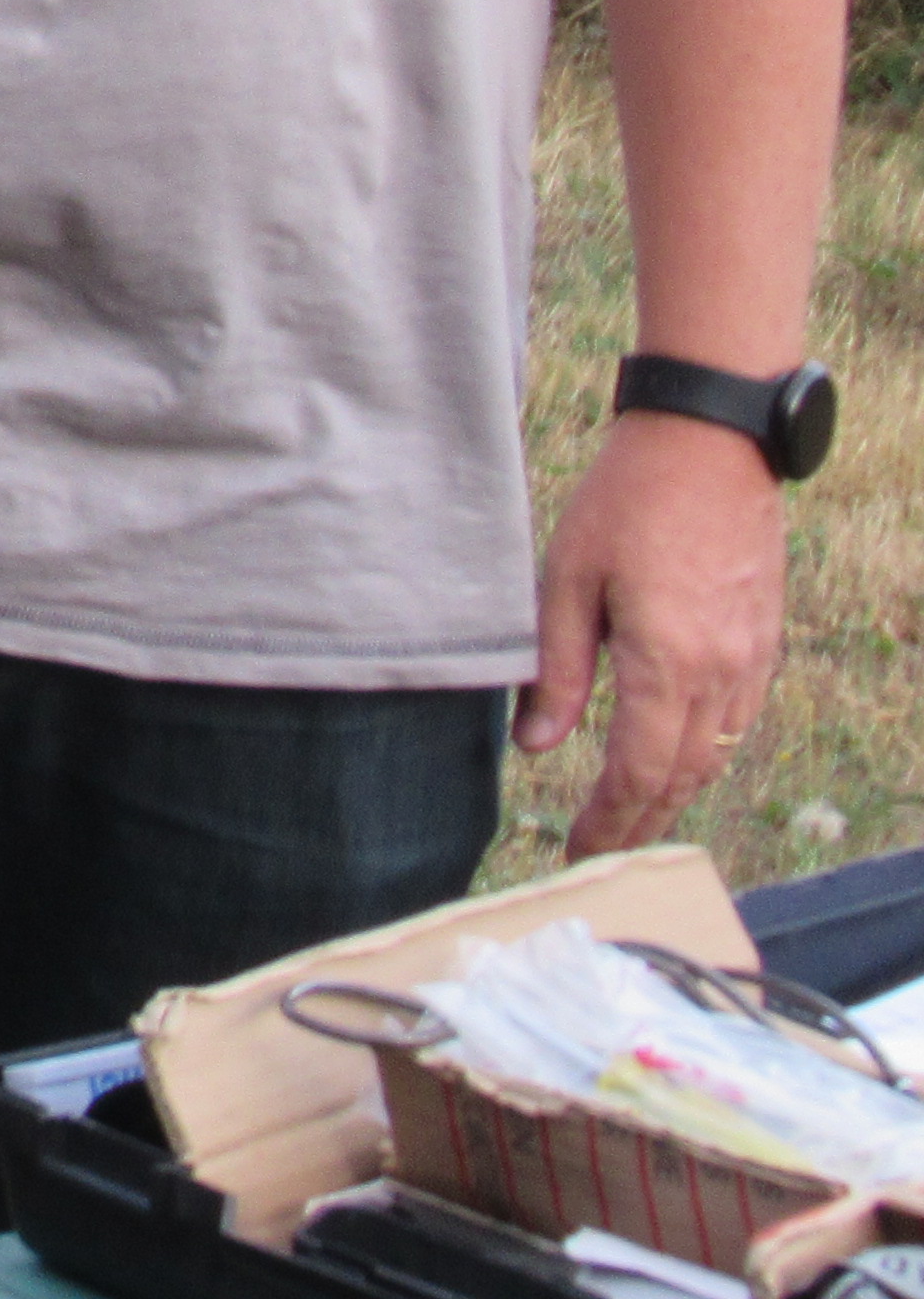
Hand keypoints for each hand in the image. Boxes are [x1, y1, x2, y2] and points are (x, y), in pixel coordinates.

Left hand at [523, 410, 789, 855]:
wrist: (710, 446)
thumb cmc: (626, 503)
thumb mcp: (568, 580)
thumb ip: (558, 670)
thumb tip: (536, 746)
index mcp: (666, 663)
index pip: (637, 771)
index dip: (608, 820)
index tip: (579, 851)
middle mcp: (720, 674)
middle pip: (682, 778)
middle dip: (640, 823)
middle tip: (601, 852)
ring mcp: (750, 660)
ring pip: (716, 756)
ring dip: (675, 794)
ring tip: (632, 816)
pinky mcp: (762, 641)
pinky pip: (737, 721)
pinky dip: (704, 754)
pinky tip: (675, 757)